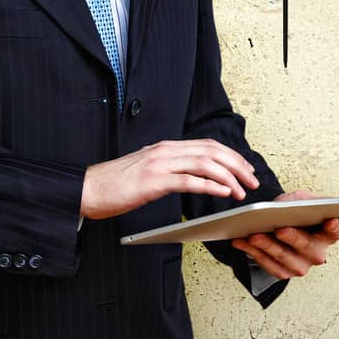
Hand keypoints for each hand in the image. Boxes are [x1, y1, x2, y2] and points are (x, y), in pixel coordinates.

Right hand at [80, 139, 258, 220]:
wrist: (86, 190)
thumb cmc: (115, 185)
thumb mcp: (147, 170)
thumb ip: (170, 168)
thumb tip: (194, 175)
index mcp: (167, 147)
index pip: (208, 145)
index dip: (232, 156)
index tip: (247, 169)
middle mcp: (166, 151)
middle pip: (212, 151)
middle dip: (238, 165)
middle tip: (252, 181)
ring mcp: (160, 164)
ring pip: (205, 163)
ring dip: (229, 177)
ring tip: (242, 191)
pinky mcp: (153, 182)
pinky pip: (189, 181)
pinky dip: (211, 185)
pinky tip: (224, 193)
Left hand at [230, 190, 338, 279]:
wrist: (280, 226)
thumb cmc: (294, 212)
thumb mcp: (299, 199)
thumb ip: (300, 200)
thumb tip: (291, 205)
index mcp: (327, 233)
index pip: (336, 231)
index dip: (334, 227)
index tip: (330, 220)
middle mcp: (317, 253)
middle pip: (307, 247)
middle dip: (293, 238)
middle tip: (280, 229)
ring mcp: (301, 265)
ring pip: (284, 258)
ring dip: (267, 247)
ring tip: (253, 235)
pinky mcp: (283, 272)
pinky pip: (268, 265)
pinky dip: (253, 252)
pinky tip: (242, 241)